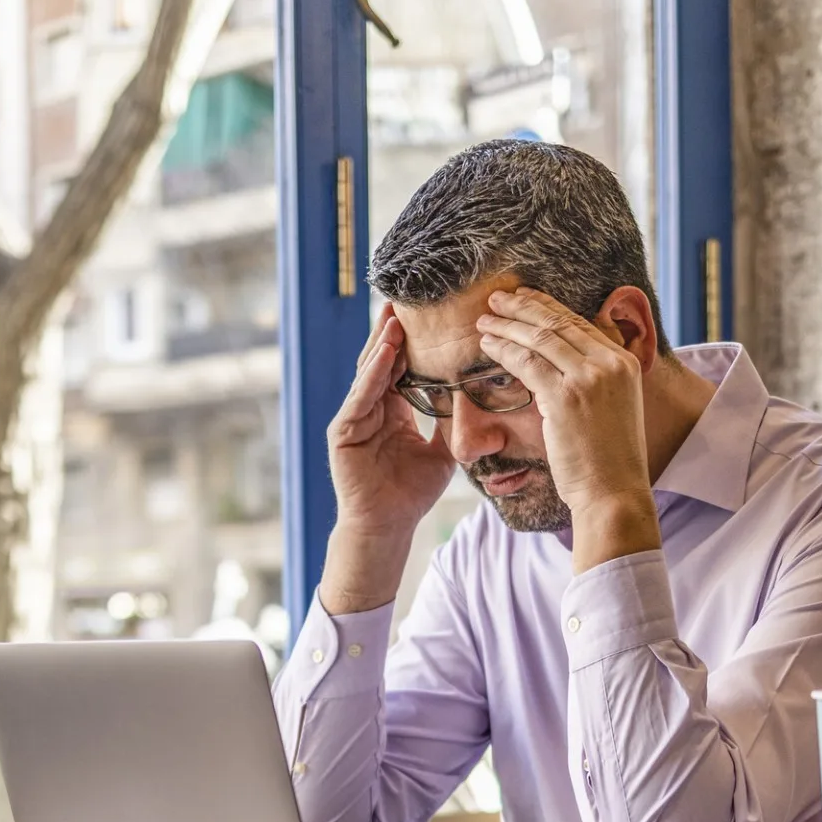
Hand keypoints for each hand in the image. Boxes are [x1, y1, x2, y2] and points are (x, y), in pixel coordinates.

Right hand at [319, 306, 454, 613]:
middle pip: (383, 359)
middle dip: (394, 329)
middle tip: (409, 295)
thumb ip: (453, 422)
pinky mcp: (343, 431)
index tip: (431, 312)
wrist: (388, 527)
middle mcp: (370, 407)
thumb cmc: (411, 493)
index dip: (414, 339)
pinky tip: (387, 350)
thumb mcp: (443, 451)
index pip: (402, 364)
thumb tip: (478, 397)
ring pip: (370, 370)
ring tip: (398, 313)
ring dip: (383, 341)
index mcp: (391, 408)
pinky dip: (374, 372)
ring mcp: (354, 417)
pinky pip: (361, 395)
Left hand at [475, 288, 660, 569]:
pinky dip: (503, 350)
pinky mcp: (566, 398)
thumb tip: (567, 364)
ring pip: (540, 337)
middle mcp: (611, 364)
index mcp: (625, 363)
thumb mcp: (614, 409)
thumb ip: (596, 381)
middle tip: (497, 298)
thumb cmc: (607, 461)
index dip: (548, 307)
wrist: (614, 494)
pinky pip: (526, 362)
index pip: (580, 323)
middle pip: (559, 322)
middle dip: (523, 307)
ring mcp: (589, 379)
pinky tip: (486, 345)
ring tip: (484, 319)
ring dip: (507, 325)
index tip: (524, 299)